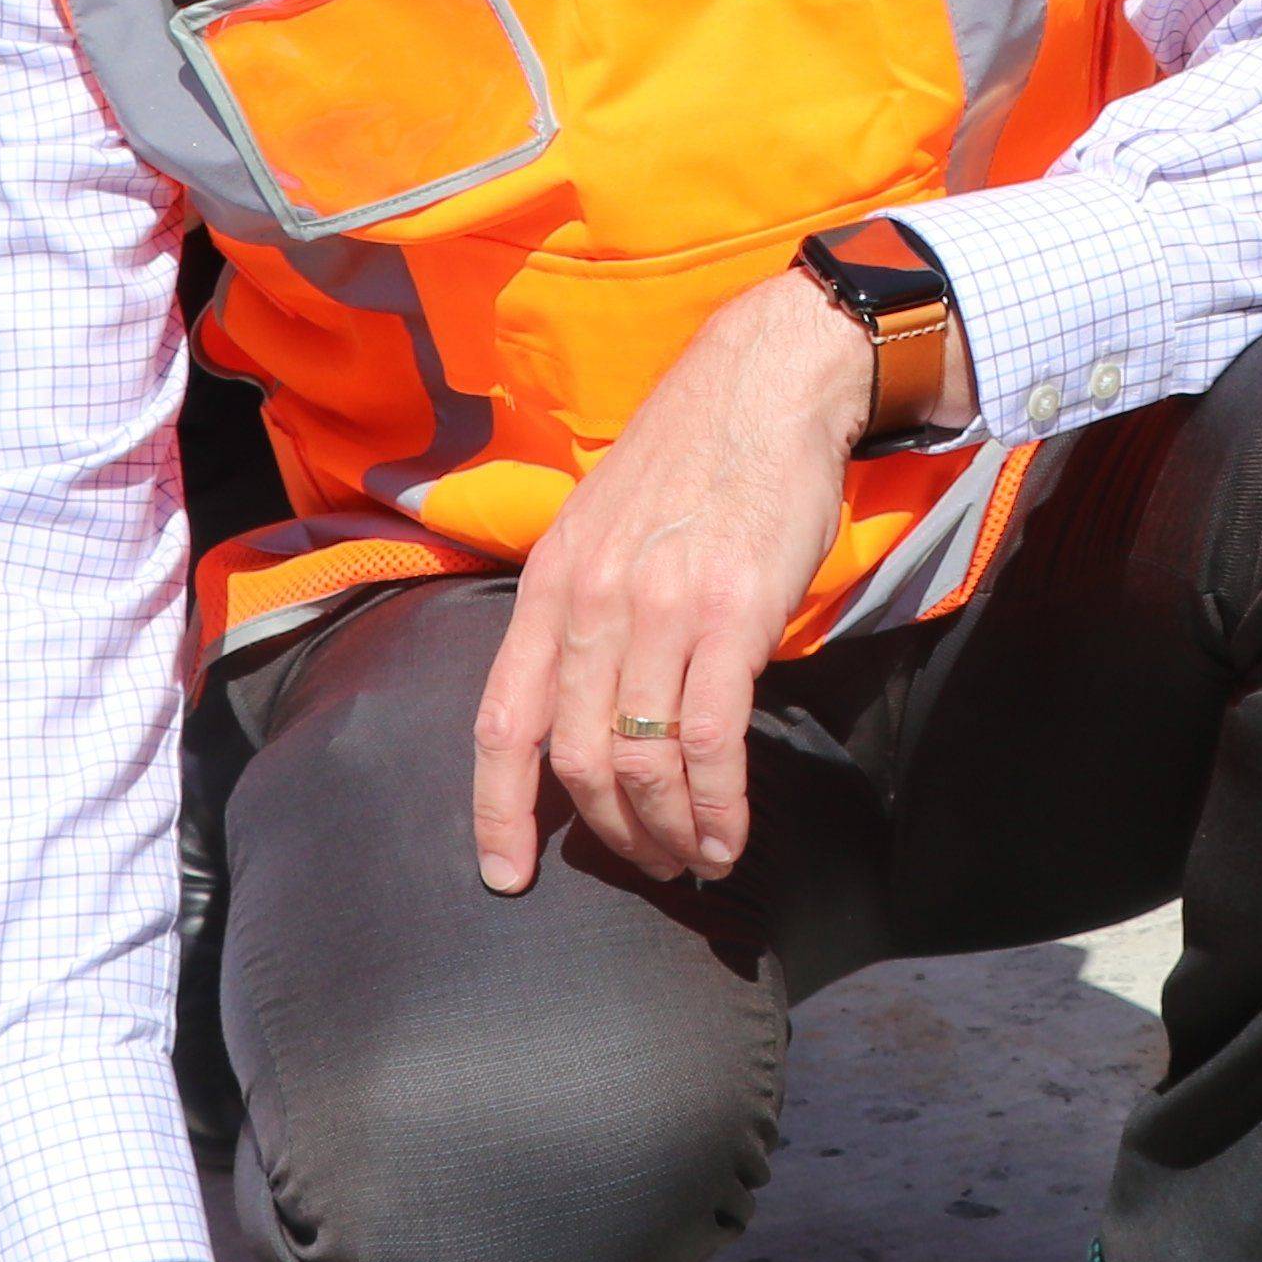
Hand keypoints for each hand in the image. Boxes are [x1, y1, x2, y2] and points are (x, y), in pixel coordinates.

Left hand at [469, 271, 869, 890]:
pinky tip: (728, 833)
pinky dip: (717, 805)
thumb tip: (587, 708)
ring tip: (695, 858)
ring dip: (667, 831)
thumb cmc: (689, 461)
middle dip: (611, 833)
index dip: (497, 810)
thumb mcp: (599, 526)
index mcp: (549, 584)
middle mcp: (592, 602)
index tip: (505, 875)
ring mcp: (661, 609)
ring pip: (642, 761)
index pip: (502, 721)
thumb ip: (582, 612)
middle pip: (576, 758)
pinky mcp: (733, 616)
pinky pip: (710, 741)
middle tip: (646, 865)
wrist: (765, 385)